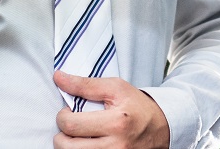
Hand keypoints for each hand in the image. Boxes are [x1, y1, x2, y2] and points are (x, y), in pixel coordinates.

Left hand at [54, 72, 169, 148]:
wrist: (160, 128)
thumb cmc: (137, 106)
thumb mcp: (116, 88)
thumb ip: (85, 84)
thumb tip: (58, 78)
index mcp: (116, 122)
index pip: (71, 125)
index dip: (62, 116)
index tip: (67, 111)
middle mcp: (115, 146)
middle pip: (67, 146)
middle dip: (61, 134)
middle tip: (70, 125)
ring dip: (68, 146)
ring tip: (77, 135)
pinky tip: (85, 143)